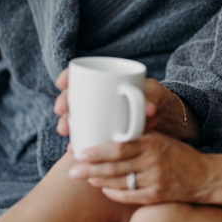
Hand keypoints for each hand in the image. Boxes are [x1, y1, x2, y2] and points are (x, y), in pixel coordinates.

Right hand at [54, 70, 198, 140]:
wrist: (159, 119)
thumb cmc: (155, 99)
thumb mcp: (155, 95)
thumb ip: (153, 98)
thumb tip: (149, 109)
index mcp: (106, 80)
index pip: (80, 74)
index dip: (67, 77)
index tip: (62, 83)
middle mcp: (96, 96)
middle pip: (73, 96)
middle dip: (63, 102)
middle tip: (61, 111)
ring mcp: (95, 115)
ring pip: (74, 116)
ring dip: (65, 122)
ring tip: (65, 131)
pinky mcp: (98, 131)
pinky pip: (83, 134)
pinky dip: (78, 140)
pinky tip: (73, 147)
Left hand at [67, 131, 212, 204]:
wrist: (205, 176)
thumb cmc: (178, 154)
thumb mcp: (160, 139)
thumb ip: (137, 138)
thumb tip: (107, 135)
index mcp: (152, 143)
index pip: (120, 147)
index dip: (98, 151)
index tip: (80, 152)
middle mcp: (153, 162)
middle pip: (115, 167)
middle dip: (90, 170)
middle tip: (72, 171)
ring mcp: (155, 181)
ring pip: (120, 182)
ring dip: (99, 181)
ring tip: (85, 178)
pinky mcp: (157, 197)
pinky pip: (130, 196)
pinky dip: (114, 193)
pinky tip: (104, 189)